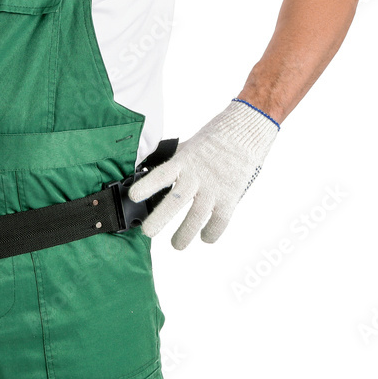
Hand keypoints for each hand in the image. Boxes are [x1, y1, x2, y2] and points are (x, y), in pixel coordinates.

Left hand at [127, 98, 278, 248]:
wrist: (243, 133)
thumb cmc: (213, 140)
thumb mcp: (188, 147)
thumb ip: (174, 162)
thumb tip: (149, 168)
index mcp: (183, 161)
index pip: (162, 174)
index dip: (147, 186)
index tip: (133, 196)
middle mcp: (197, 176)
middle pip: (176, 201)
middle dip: (160, 218)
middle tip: (147, 232)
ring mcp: (214, 188)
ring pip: (196, 217)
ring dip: (184, 233)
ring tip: (176, 245)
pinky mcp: (230, 197)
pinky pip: (220, 221)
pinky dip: (211, 232)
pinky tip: (205, 237)